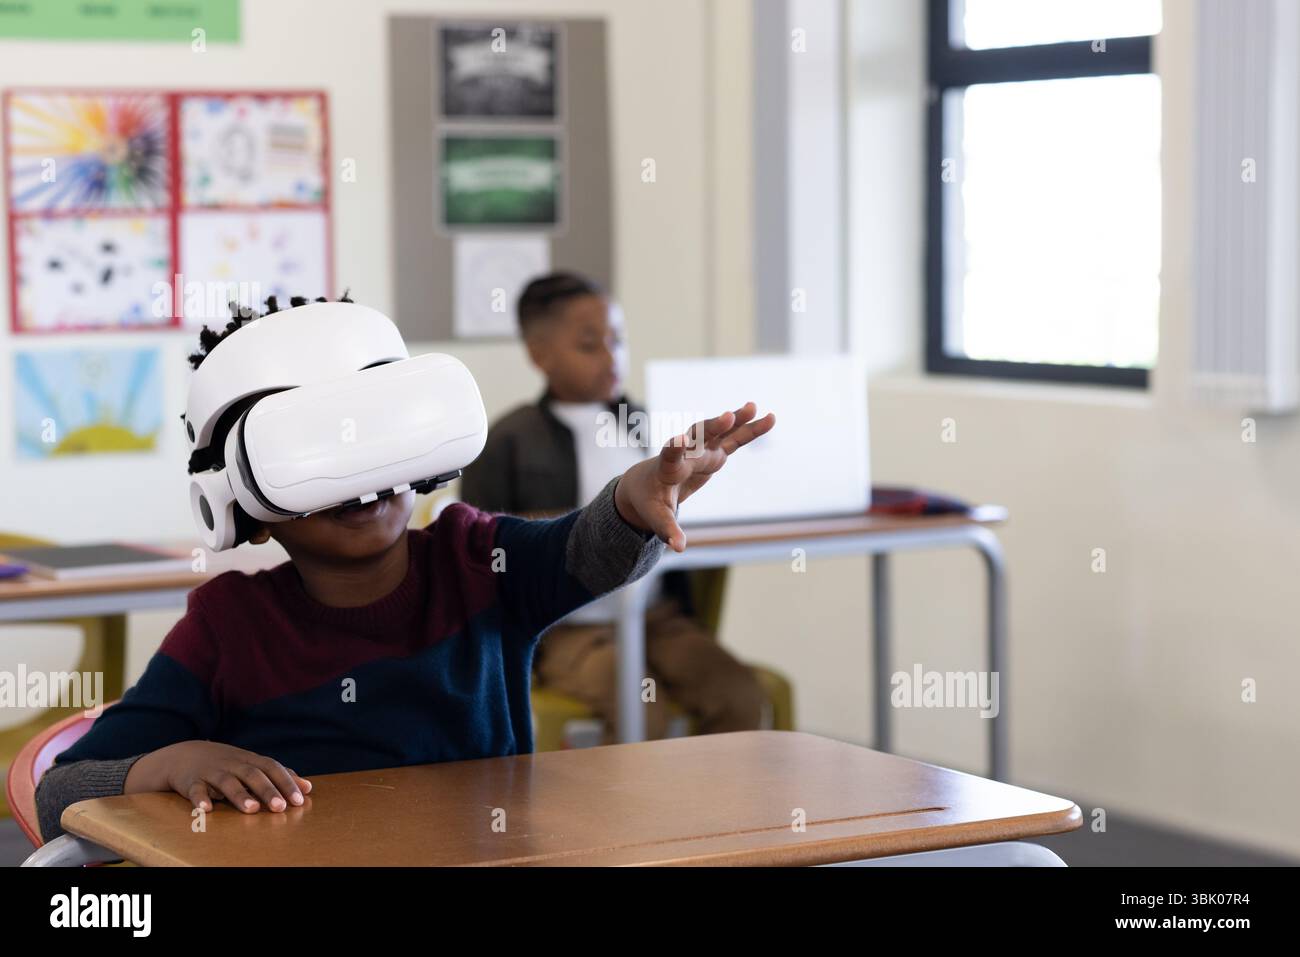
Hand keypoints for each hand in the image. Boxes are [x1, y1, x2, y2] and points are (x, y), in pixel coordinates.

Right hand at [125, 740, 311, 813]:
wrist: (183, 755)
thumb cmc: (226, 764)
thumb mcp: (252, 765)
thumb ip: (279, 776)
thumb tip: (308, 787)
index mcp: (250, 760)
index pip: (272, 768)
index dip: (286, 782)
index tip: (300, 799)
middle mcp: (233, 764)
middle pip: (252, 774)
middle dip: (267, 790)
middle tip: (280, 807)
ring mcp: (212, 771)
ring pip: (227, 782)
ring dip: (240, 795)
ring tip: (252, 809)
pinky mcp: (191, 781)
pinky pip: (196, 790)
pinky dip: (200, 799)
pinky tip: (207, 809)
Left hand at [614, 401, 775, 551]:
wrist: (647, 482)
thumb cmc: (650, 501)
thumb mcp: (656, 517)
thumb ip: (668, 530)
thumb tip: (679, 548)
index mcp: (667, 468)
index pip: (670, 455)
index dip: (674, 448)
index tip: (677, 440)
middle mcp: (685, 453)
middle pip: (698, 436)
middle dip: (712, 427)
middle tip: (727, 416)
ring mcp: (701, 450)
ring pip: (720, 432)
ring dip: (736, 420)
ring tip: (754, 407)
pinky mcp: (715, 452)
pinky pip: (735, 439)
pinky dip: (750, 429)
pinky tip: (769, 418)